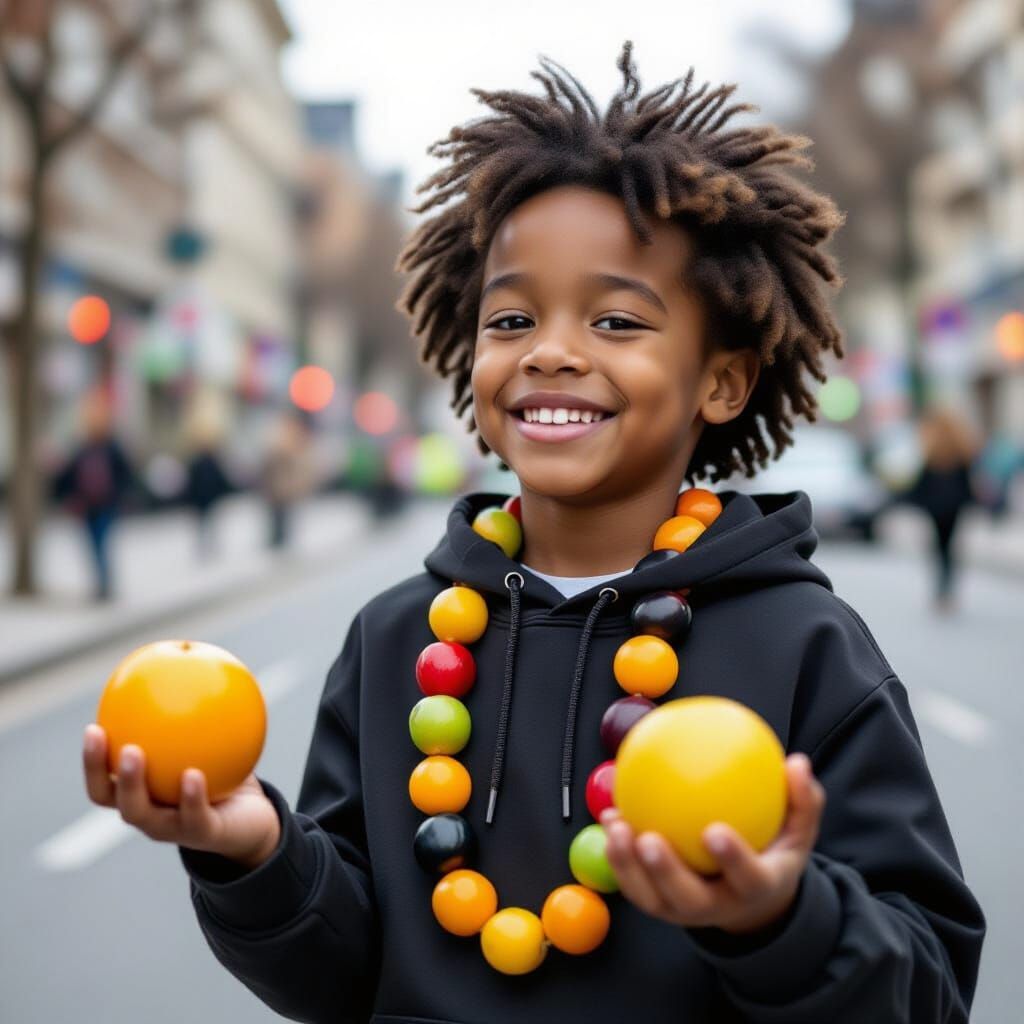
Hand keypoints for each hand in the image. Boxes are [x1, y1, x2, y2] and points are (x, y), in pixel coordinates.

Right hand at [82, 723, 280, 869]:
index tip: (93, 727)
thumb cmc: (225, 776)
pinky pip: (192, 815)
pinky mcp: (202, 835)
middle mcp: (148, 814)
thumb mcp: (212, 745)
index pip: (104, 780)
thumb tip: (194, 663)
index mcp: (142, 794)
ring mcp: (171, 829)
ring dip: (132, 784)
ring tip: (135, 754)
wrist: (252, 821)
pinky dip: (190, 795)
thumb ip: (198, 716)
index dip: (92, 760)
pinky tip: (193, 773)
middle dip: (99, 770)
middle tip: (102, 737)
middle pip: (109, 798)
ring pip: (142, 813)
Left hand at [602, 752, 825, 934]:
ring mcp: (684, 910)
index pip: (747, 878)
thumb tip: (797, 762)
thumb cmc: (774, 853)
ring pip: (651, 897)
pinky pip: (634, 882)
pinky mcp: (659, 904)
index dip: (732, 858)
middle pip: (688, 899)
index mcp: (755, 888)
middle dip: (665, 873)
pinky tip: (609, 816)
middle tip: (649, 839)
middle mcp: (717, 906)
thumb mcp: (798, 832)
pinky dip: (617, 854)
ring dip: (627, 865)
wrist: (752, 901)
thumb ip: (802, 800)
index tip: (714, 830)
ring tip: (616, 824)